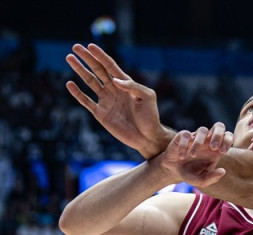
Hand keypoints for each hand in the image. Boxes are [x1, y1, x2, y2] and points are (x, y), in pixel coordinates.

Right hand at [65, 43, 172, 157]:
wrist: (147, 137)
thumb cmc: (150, 116)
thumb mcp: (148, 97)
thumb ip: (134, 87)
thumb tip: (115, 80)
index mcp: (126, 84)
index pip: (110, 66)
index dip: (100, 56)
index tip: (90, 46)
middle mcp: (114, 90)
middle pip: (98, 70)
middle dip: (87, 58)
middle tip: (75, 47)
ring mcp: (106, 101)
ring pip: (90, 82)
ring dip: (80, 70)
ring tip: (69, 58)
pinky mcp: (101, 113)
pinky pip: (86, 101)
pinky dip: (78, 93)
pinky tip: (70, 84)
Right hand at [158, 122, 232, 187]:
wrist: (174, 171)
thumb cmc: (191, 173)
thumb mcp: (202, 180)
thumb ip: (212, 177)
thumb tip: (222, 171)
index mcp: (216, 149)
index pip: (228, 136)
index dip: (228, 141)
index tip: (222, 152)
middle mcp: (207, 141)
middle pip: (219, 126)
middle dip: (218, 135)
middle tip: (214, 148)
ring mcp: (195, 137)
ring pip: (202, 130)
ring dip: (199, 142)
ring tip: (193, 155)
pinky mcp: (182, 136)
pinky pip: (185, 134)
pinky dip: (184, 145)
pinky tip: (181, 156)